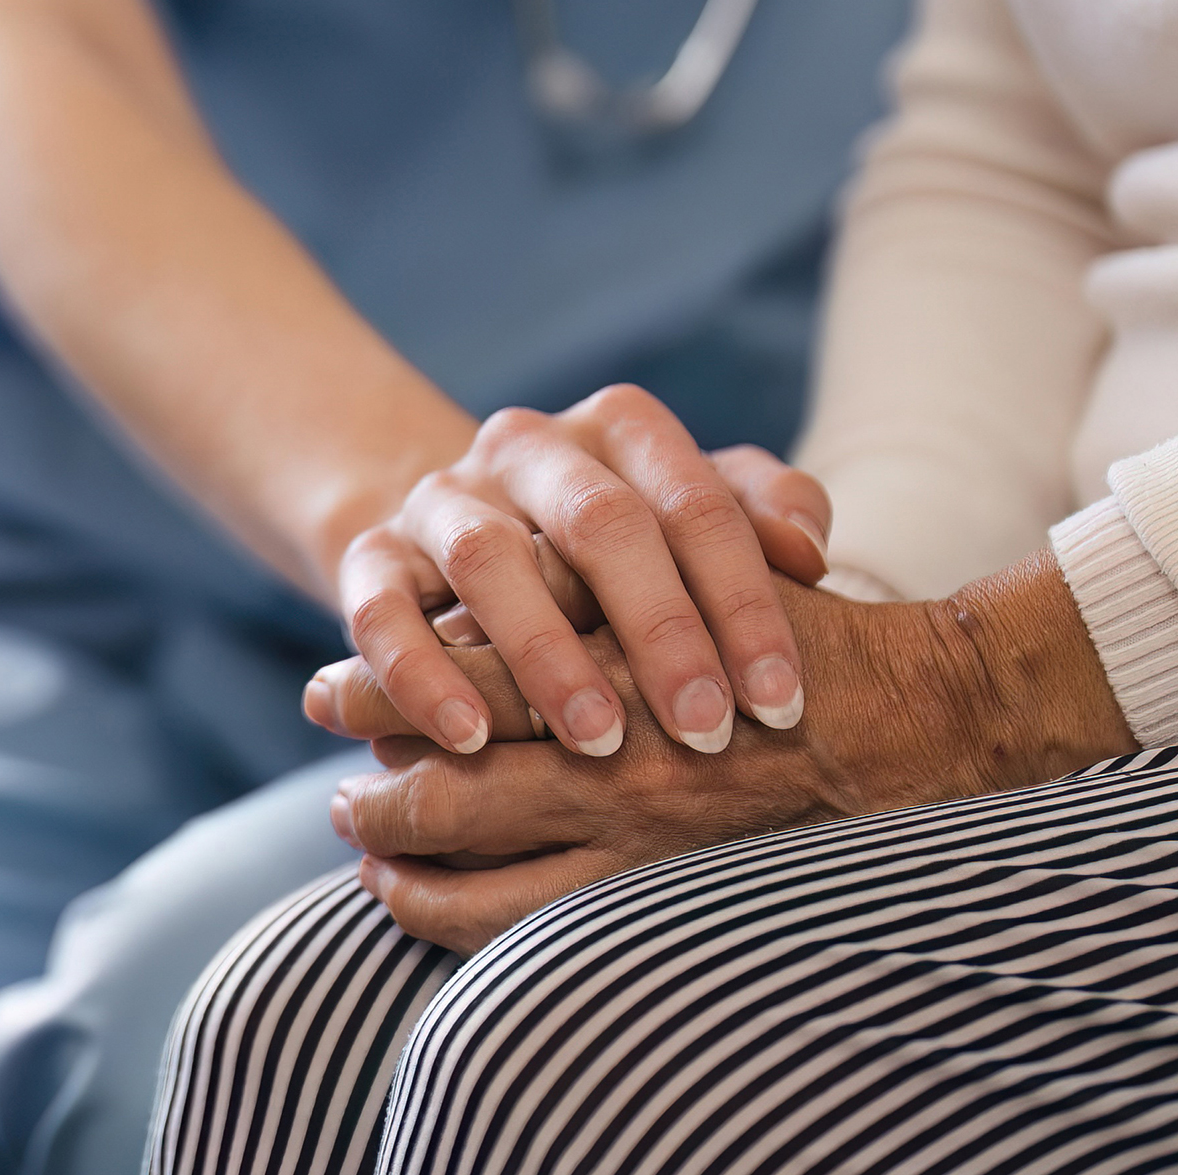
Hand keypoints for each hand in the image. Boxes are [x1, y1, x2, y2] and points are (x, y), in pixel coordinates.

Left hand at [309, 554, 1132, 952]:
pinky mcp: (651, 883)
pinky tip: (413, 896)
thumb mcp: (709, 556)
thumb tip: (514, 565)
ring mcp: (626, 820)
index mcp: (608, 644)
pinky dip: (447, 909)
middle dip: (370, 769)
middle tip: (331, 781)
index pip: (457, 661)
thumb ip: (617, 557)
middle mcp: (608, 737)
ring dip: (392, 845)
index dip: (382, 675)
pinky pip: (517, 915)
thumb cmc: (811, 629)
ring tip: (359, 838)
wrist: (928, 714)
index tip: (324, 687)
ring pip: (464, 845)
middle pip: (445, 756)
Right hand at [332, 385, 832, 759]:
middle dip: (659, 632)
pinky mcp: (368, 556)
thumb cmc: (611, 549)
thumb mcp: (692, 514)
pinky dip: (422, 676)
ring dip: (546, 657)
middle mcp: (528, 447)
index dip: (743, 604)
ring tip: (594, 742)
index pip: (696, 504)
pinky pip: (382, 612)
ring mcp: (441, 498)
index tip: (780, 703)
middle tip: (703, 731)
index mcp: (620, 428)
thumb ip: (763, 512)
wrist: (452, 536)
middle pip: (600, 523)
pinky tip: (470, 739)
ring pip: (489, 561)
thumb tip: (809, 550)